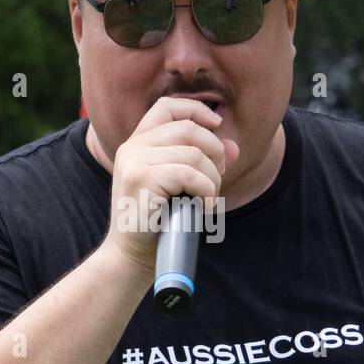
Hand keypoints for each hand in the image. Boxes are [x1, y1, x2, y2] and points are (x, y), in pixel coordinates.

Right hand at [102, 97, 238, 274]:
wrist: (130, 256)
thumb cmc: (157, 222)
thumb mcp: (181, 187)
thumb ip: (204, 163)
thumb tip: (233, 147)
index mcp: (137, 143)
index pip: (166, 107)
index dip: (195, 109)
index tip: (216, 125)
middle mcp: (132, 147)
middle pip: (188, 129)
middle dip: (214, 150)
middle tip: (218, 177)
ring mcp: (134, 160)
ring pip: (193, 153)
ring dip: (213, 178)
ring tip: (209, 199)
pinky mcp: (141, 178)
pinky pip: (189, 174)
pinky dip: (206, 191)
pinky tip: (204, 208)